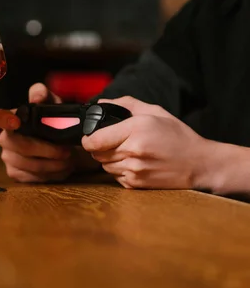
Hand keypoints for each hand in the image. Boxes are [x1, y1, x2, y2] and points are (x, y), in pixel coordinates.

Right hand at [0, 83, 73, 182]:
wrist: (60, 142)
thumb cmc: (52, 120)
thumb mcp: (51, 103)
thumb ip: (43, 95)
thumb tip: (37, 98)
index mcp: (11, 119)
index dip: (3, 120)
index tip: (16, 122)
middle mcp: (5, 138)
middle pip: (20, 146)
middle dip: (46, 150)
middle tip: (66, 151)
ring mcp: (8, 157)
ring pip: (29, 165)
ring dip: (52, 165)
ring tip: (68, 160)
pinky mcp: (15, 173)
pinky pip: (31, 178)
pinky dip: (50, 175)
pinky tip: (60, 169)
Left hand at [81, 96, 208, 189]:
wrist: (199, 164)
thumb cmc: (177, 136)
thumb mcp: (154, 112)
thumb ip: (125, 104)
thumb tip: (100, 103)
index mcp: (135, 130)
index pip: (93, 140)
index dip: (88, 139)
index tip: (91, 136)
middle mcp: (132, 151)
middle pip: (96, 153)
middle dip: (100, 147)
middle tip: (114, 142)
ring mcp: (134, 170)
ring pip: (104, 165)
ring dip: (109, 159)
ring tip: (127, 152)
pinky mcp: (136, 184)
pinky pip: (114, 176)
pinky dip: (119, 170)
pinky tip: (135, 164)